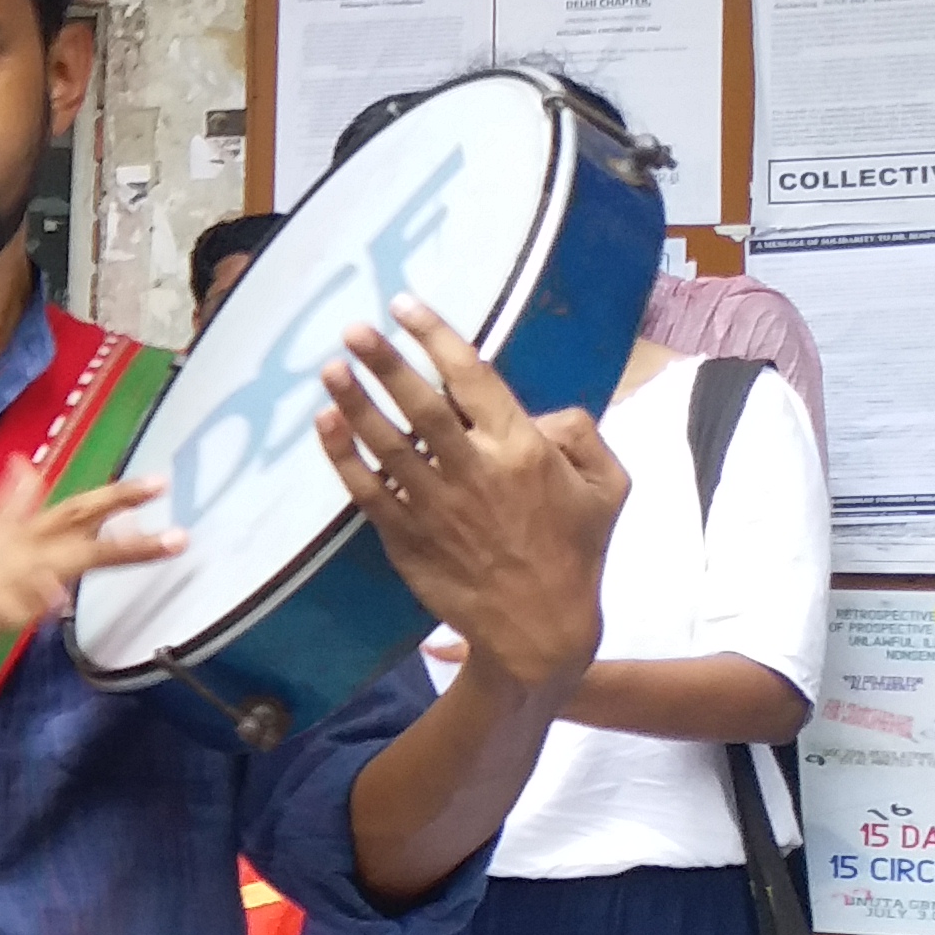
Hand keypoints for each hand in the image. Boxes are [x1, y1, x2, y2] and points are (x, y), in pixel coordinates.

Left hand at [319, 299, 623, 697]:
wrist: (537, 628)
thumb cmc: (575, 551)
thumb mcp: (608, 486)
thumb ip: (580, 433)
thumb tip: (535, 410)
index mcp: (523, 450)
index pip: (473, 379)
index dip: (437, 338)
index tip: (406, 306)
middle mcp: (474, 470)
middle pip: (421, 405)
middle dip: (386, 362)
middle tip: (353, 329)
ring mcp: (435, 504)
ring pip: (387, 444)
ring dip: (355, 403)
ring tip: (330, 368)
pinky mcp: (406, 535)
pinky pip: (367, 489)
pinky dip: (343, 456)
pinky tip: (326, 425)